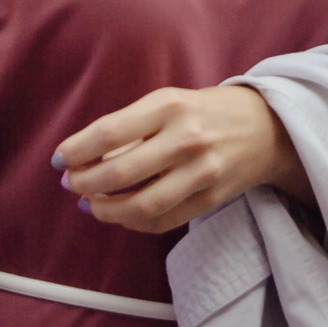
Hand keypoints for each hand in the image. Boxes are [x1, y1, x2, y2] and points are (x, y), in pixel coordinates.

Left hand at [55, 85, 309, 233]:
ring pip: (139, 206)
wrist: (268, 127)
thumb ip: (131, 128)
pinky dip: (133, 223)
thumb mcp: (170, 103)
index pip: (109, 133)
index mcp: (169, 105)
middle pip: (119, 174)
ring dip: (105, 210)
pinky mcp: (210, 198)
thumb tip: (85, 160)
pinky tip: (120, 214)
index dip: (76, 150)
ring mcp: (201, 172)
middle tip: (70, 184)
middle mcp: (185, 138)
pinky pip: (162, 221)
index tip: (59, 160)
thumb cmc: (206, 112)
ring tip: (90, 204)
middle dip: (84, 184)